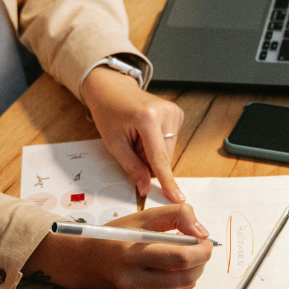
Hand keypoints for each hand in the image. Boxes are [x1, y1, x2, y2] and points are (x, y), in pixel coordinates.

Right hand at [24, 203, 212, 288]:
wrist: (83, 261)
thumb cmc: (111, 236)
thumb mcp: (141, 217)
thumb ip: (175, 216)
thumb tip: (201, 231)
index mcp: (131, 254)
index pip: (180, 258)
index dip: (201, 249)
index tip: (206, 240)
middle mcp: (133, 279)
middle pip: (186, 278)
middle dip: (201, 262)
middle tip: (201, 247)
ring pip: (182, 287)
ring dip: (192, 270)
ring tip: (185, 253)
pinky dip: (177, 277)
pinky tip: (166, 265)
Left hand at [82, 66, 184, 202]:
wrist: (112, 89)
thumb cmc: (109, 113)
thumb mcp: (114, 143)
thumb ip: (131, 167)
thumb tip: (145, 188)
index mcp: (148, 118)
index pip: (159, 158)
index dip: (167, 181)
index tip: (178, 198)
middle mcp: (166, 113)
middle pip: (164, 157)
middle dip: (148, 160)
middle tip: (131, 146)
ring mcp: (174, 111)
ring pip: (168, 151)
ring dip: (152, 152)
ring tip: (137, 136)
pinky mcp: (178, 113)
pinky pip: (170, 142)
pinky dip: (157, 143)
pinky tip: (146, 132)